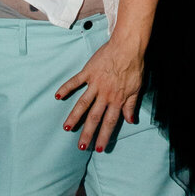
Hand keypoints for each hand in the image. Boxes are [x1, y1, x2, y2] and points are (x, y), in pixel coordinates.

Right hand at [55, 37, 144, 152]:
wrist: (128, 46)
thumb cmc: (134, 66)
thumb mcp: (137, 88)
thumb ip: (131, 105)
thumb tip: (131, 121)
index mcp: (117, 99)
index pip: (110, 122)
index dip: (104, 136)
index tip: (98, 148)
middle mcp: (105, 94)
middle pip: (94, 117)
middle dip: (87, 133)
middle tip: (80, 146)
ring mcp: (95, 83)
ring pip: (83, 103)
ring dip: (74, 116)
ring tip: (67, 128)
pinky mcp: (89, 72)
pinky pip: (75, 81)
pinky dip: (66, 88)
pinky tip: (57, 96)